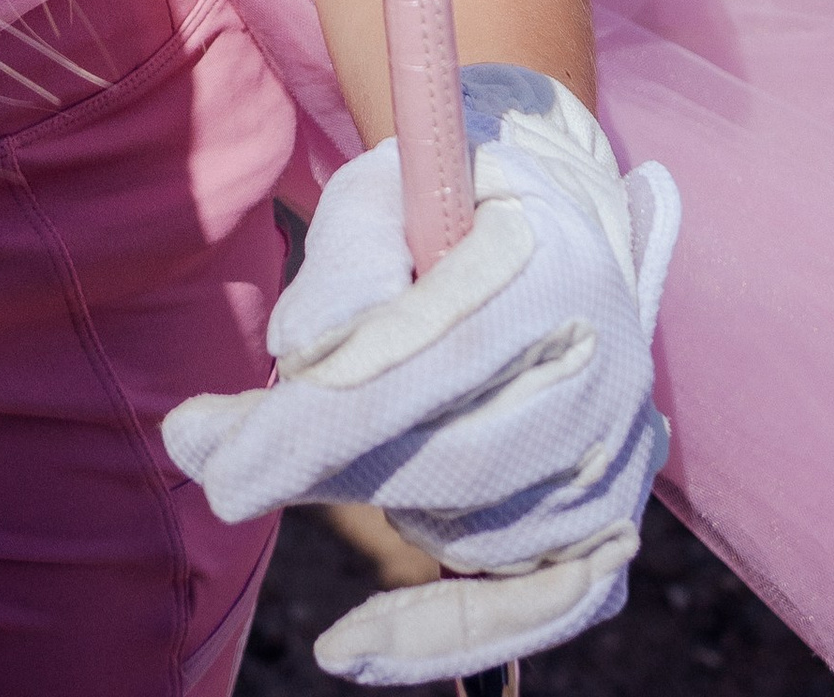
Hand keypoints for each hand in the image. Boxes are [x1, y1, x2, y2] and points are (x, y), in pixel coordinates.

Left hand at [163, 69, 678, 687]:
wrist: (562, 222)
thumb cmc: (446, 197)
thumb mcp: (388, 185)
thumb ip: (342, 263)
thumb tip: (295, 357)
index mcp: (558, 264)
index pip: (436, 359)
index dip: (324, 422)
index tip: (220, 468)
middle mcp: (608, 372)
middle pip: (451, 459)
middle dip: (319, 472)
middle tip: (217, 472)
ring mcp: (617, 460)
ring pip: (469, 527)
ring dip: (376, 497)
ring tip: (330, 432)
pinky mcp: (609, 527)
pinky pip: (532, 612)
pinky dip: (442, 636)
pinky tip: (353, 647)